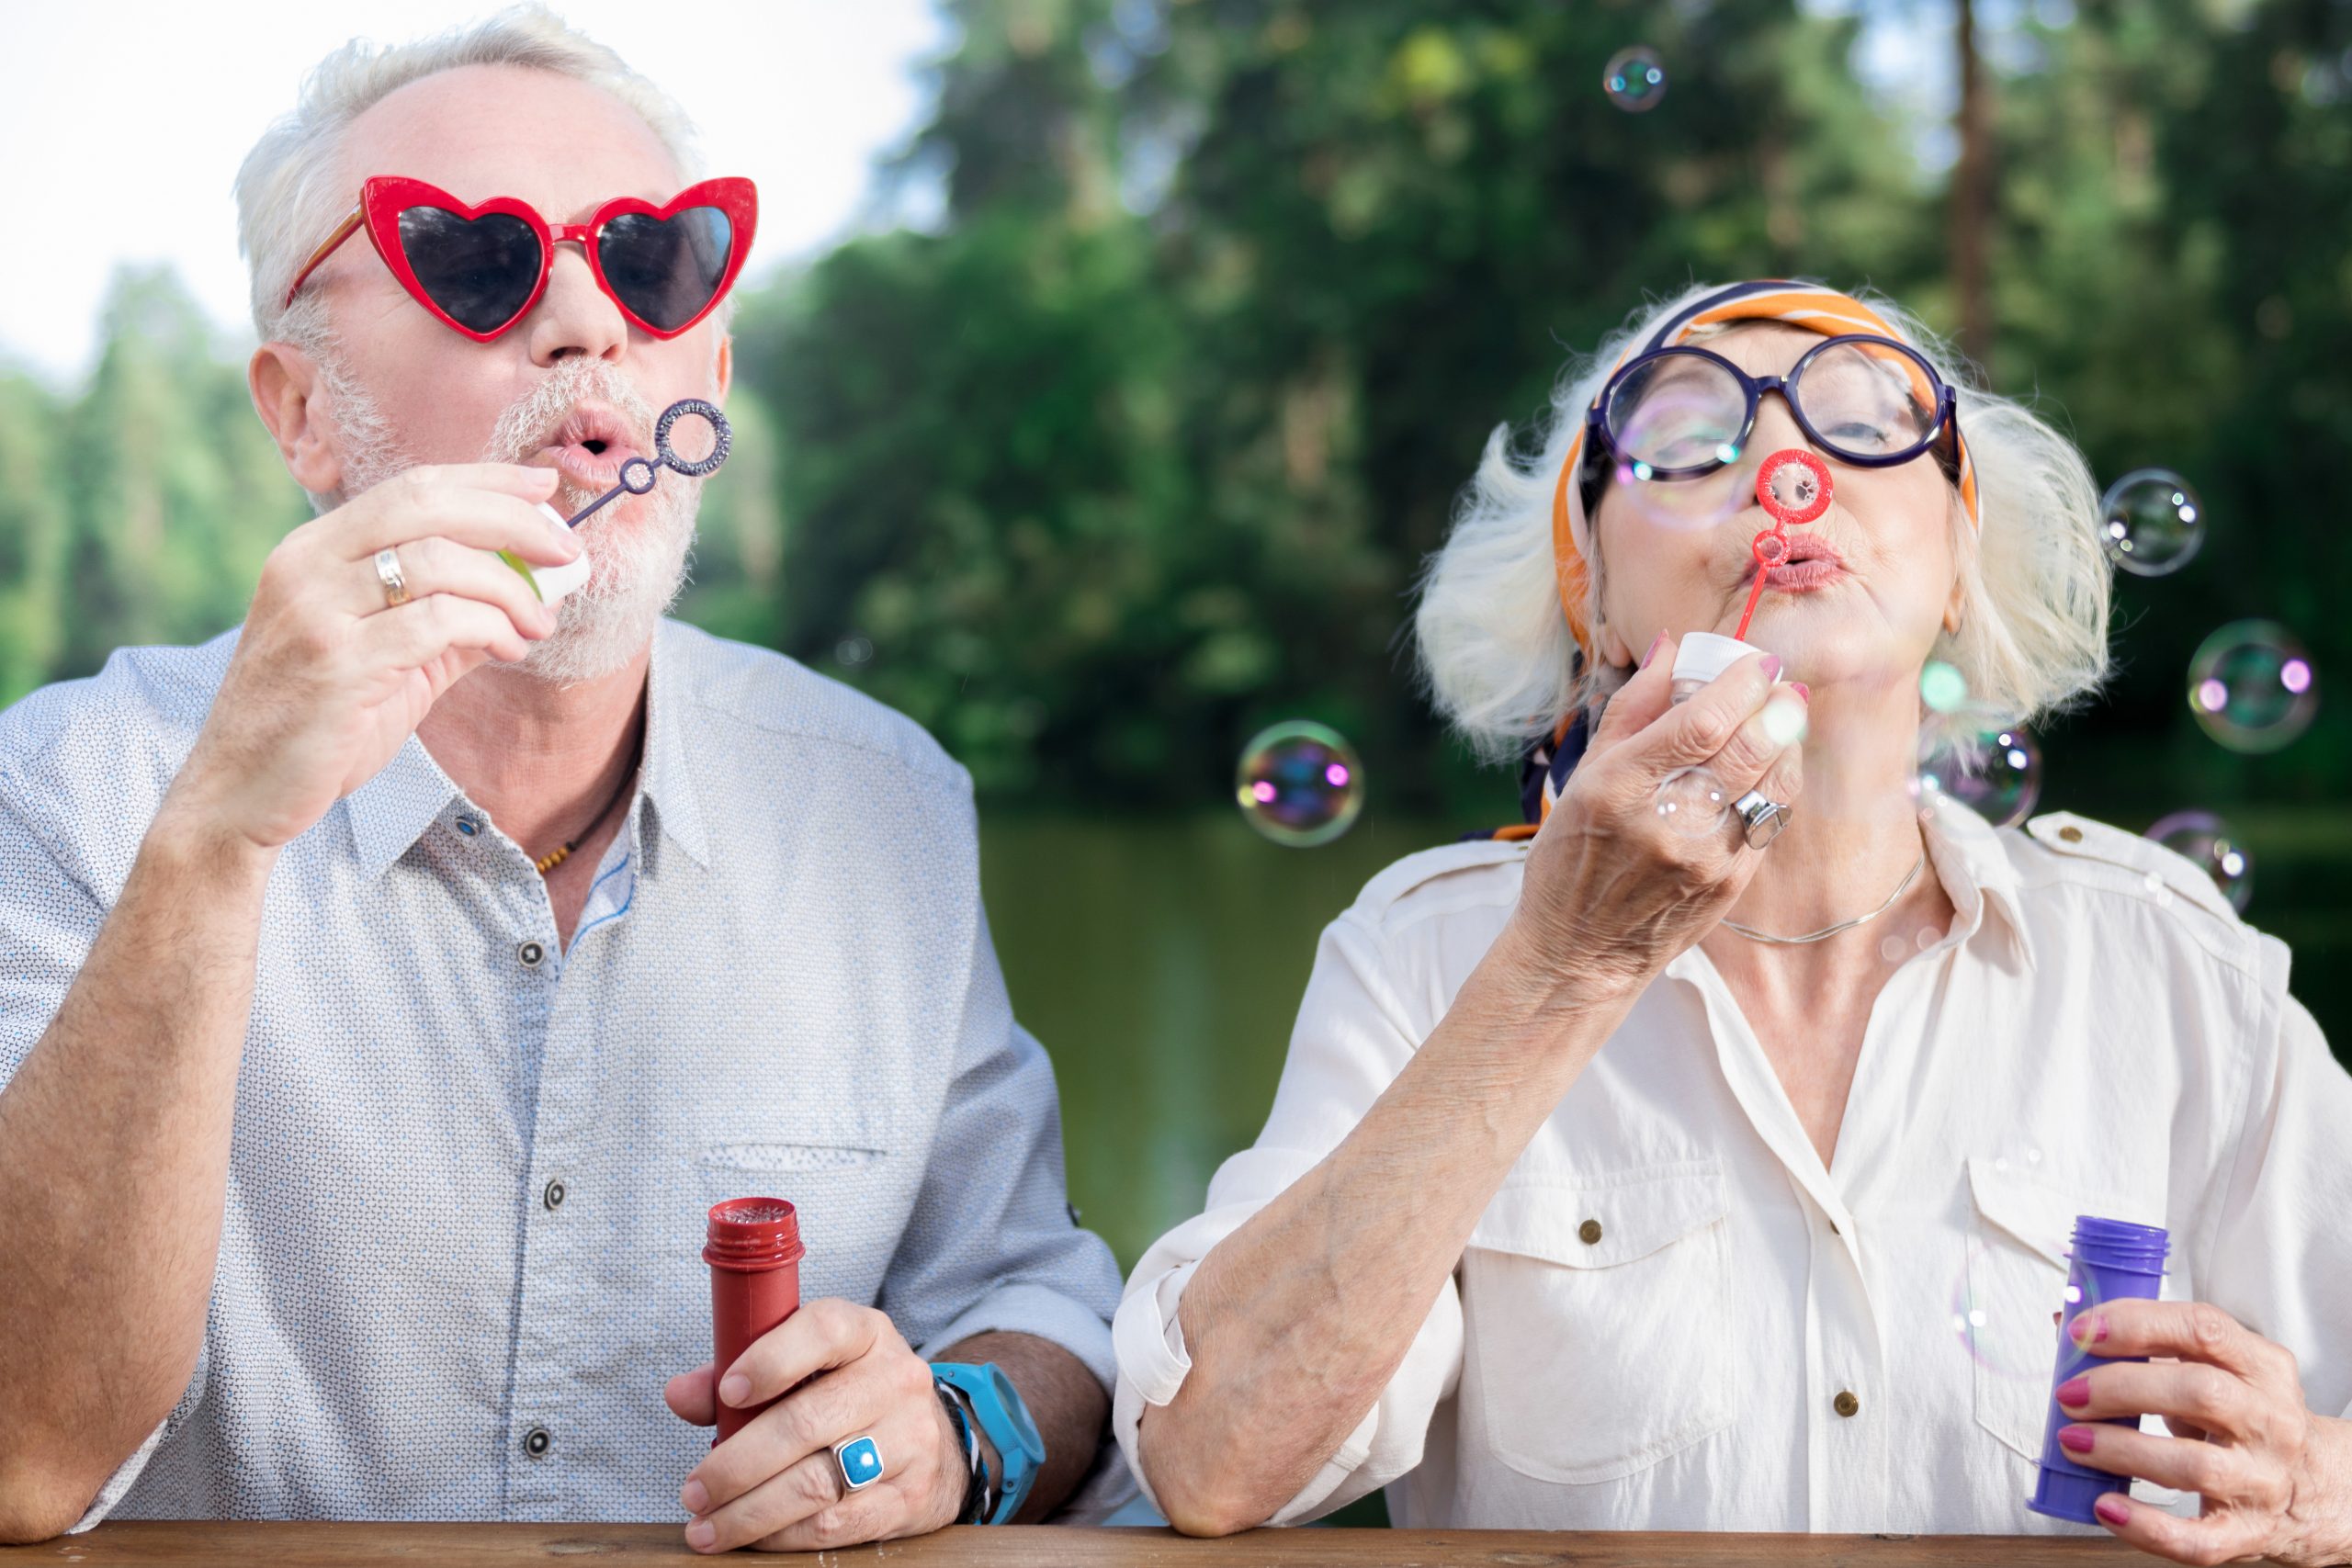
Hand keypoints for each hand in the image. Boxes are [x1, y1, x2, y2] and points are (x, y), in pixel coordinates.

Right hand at [165, 464, 575, 852]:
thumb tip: (536, 590)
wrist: (241, 792)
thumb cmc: (320, 722)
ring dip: (509, 588)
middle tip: (565, 551)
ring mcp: (316, 611)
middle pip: (427, 506)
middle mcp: (308, 565)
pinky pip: (435, 623)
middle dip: (511, 520)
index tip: (545, 486)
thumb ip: (452, 617)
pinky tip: (510, 648)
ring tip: (538, 622)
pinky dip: (490, 627)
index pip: (412, 487)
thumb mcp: (390, 656)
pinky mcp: (337, 664)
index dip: (487, 481)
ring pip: (438, 562)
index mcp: (315, 550)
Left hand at [664, 1299, 966, 1553]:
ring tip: (706, 1526)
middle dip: (737, 1464)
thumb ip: (740, 1373)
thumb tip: (680, 1395)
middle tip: (694, 1490)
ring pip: (816, 1482)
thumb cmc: (847, 1394)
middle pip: (806, 1423)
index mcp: (865, 1334)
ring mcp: (909, 1440)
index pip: (823, 1332)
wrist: (931, 1440)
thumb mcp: (807, 1365)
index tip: (728, 1392)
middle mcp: (895, 1380)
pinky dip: (783, 1536)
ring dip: (749, 1512)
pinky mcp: (909, 1496)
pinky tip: (751, 1538)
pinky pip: (835, 1524)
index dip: (772, 1360)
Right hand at [1498, 630, 1807, 1008]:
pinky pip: (1770, 820)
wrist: (1578, 951)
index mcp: (1619, 788)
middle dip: (1776, 706)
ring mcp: (1704, 858)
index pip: (1701, 723)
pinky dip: (1779, 785)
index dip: (1741, 685)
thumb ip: (1632, 710)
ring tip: (1784, 718)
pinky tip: (1772, 765)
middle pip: (1746, 749)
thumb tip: (1671, 648)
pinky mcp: (1729, 885)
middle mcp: (1666, 823)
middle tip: (1782, 685)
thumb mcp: (1582, 778)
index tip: (1758, 663)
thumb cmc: (1570, 857)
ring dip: (1787, 742)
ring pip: (1771, 785)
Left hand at [2052, 1300, 2351, 1564]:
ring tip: (2074, 1442)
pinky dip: (2145, 1526)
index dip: (2136, 1325)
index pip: (2203, 1329)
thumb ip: (2152, 1346)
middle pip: (2198, 1392)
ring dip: (2121, 1450)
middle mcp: (2270, 1421)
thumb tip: (2066, 1329)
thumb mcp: (2220, 1371)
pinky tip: (2106, 1506)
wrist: (2320, 1491)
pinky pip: (2196, 1539)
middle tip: (2070, 1393)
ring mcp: (2263, 1480)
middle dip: (2120, 1388)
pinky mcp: (2248, 1533)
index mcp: (2262, 1368)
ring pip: (2193, 1465)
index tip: (2083, 1333)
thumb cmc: (2248, 1421)